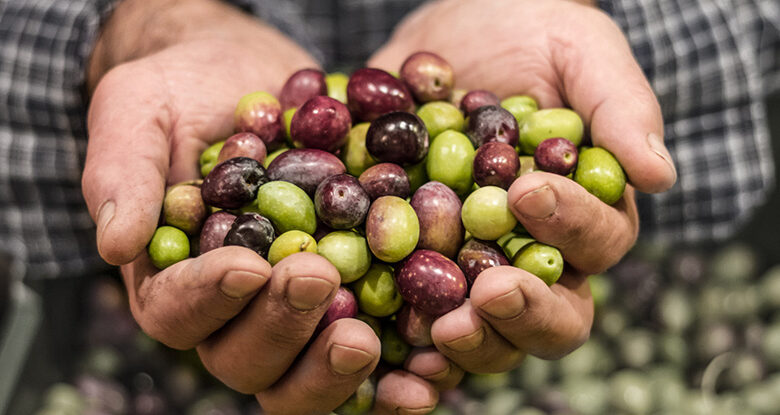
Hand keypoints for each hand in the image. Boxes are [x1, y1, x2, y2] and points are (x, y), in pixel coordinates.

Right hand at [80, 1, 444, 412]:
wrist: (253, 78)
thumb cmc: (187, 90)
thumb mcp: (140, 109)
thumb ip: (124, 171)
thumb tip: (114, 242)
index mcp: (174, 277)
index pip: (177, 310)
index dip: (210, 297)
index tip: (249, 265)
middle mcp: (232, 313)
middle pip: (243, 357)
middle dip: (280, 326)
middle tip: (319, 279)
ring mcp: (292, 316)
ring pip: (301, 375)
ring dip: (332, 367)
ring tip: (366, 336)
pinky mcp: (351, 303)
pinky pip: (367, 362)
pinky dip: (392, 379)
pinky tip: (426, 374)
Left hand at [370, 0, 675, 372]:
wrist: (447, 32)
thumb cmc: (528, 33)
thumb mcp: (578, 50)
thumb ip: (620, 107)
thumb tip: (660, 176)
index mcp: (584, 213)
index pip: (596, 244)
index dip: (569, 227)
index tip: (527, 193)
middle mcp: (535, 255)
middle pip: (552, 316)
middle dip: (524, 312)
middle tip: (488, 294)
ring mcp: (472, 267)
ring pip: (487, 333)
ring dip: (469, 340)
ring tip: (438, 327)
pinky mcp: (413, 266)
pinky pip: (415, 321)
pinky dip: (404, 341)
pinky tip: (389, 346)